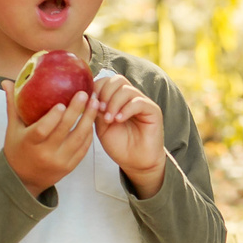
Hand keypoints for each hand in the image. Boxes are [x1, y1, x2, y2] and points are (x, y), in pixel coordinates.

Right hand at [3, 82, 92, 193]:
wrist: (25, 180)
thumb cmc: (18, 149)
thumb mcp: (13, 129)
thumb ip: (13, 106)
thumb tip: (7, 81)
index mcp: (30, 143)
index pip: (42, 130)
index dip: (52, 118)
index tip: (61, 103)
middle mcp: (46, 154)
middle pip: (64, 131)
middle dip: (76, 111)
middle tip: (84, 94)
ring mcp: (60, 161)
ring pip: (78, 139)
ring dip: (88, 120)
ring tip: (94, 103)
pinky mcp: (70, 166)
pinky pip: (83, 148)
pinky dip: (89, 133)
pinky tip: (92, 119)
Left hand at [91, 71, 166, 197]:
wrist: (136, 163)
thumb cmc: (119, 146)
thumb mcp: (101, 127)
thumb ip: (97, 110)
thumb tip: (90, 96)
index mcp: (117, 98)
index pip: (107, 81)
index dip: (97, 88)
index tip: (90, 104)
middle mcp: (131, 97)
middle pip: (117, 80)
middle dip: (105, 93)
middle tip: (100, 110)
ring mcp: (142, 102)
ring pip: (126, 89)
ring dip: (114, 103)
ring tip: (109, 119)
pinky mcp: (153, 110)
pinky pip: (138, 102)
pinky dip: (126, 109)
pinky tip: (119, 120)